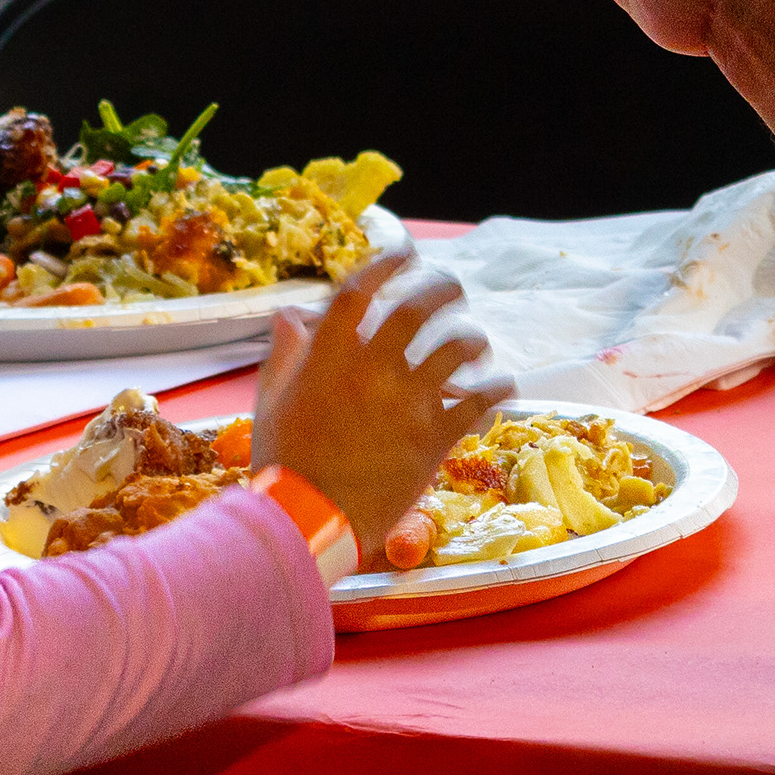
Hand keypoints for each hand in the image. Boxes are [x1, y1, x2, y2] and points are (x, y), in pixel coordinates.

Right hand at [252, 253, 507, 557]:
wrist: (308, 521)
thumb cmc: (283, 463)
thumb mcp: (270, 402)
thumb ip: (284, 354)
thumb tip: (291, 314)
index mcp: (328, 357)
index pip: (361, 291)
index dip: (385, 263)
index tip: (405, 252)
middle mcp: (371, 369)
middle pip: (418, 308)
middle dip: (442, 288)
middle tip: (453, 288)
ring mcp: (407, 403)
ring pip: (456, 349)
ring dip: (472, 339)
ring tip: (477, 342)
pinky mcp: (434, 438)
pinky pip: (479, 401)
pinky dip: (497, 388)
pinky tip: (503, 385)